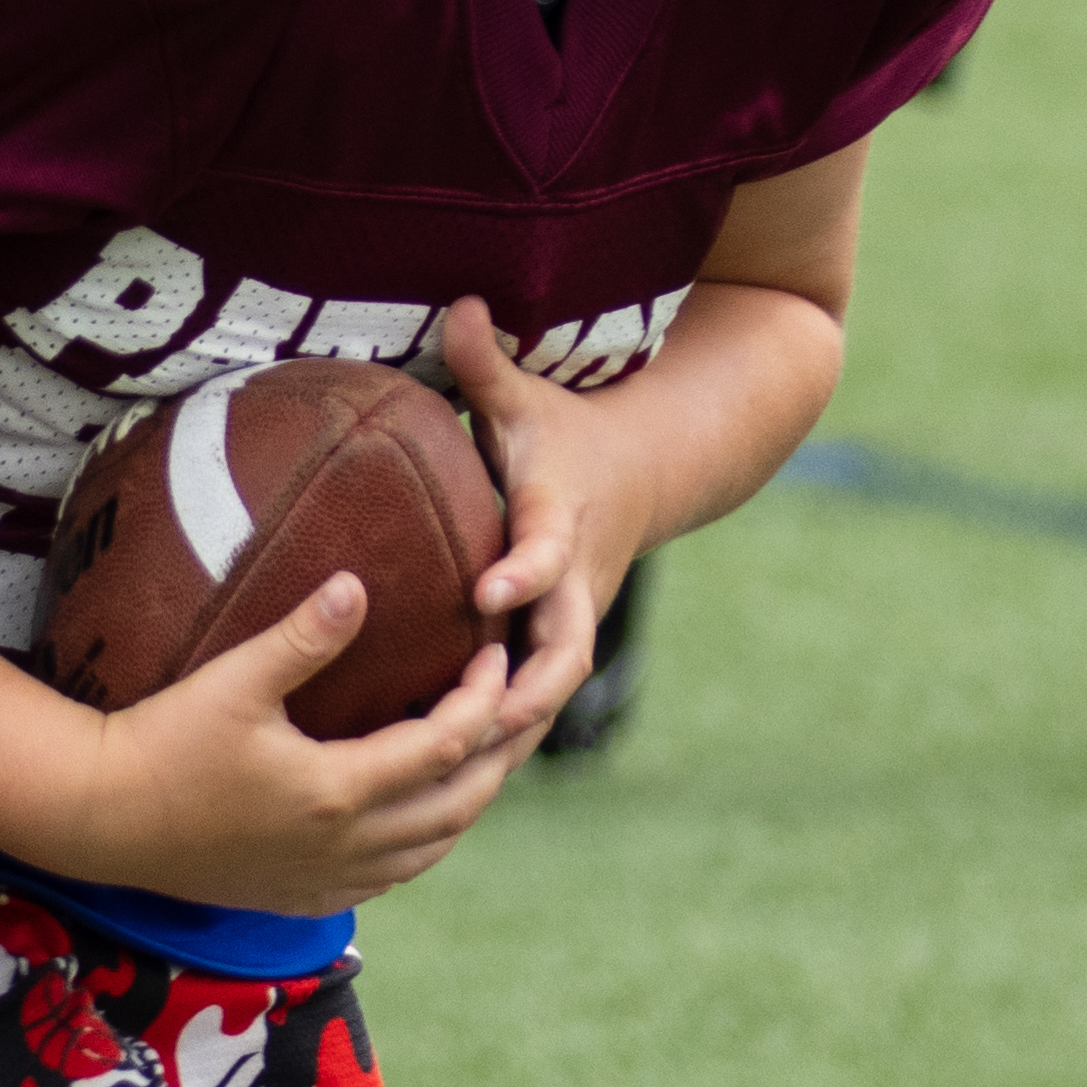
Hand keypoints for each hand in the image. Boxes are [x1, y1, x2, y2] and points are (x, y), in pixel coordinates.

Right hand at [14, 574, 521, 915]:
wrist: (101, 817)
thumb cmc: (162, 743)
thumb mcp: (234, 682)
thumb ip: (303, 637)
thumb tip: (358, 584)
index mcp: (339, 790)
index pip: (445, 746)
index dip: (482, 701)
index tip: (494, 659)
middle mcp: (346, 844)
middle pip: (458, 805)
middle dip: (500, 756)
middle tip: (519, 709)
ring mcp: (325, 876)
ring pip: (431, 849)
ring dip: (468, 804)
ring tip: (484, 760)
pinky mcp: (300, 894)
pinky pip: (390, 879)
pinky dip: (423, 845)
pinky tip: (418, 822)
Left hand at [440, 296, 656, 746]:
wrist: (646, 473)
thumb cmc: (566, 432)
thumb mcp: (529, 396)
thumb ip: (486, 362)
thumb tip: (461, 302)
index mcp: (559, 523)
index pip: (545, 551)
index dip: (523, 572)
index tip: (486, 592)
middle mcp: (571, 584)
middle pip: (560, 653)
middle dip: (522, 693)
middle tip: (468, 725)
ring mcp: (569, 622)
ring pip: (545, 697)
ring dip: (505, 736)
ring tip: (443, 773)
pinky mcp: (554, 648)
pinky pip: (529, 709)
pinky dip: (497, 745)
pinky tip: (440, 784)